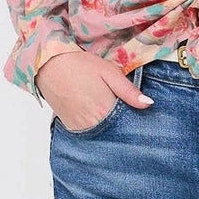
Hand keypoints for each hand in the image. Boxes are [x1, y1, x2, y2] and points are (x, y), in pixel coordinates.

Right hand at [36, 51, 152, 131]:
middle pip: (116, 131)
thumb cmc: (80, 65)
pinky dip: (95, 127)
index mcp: (106, 110)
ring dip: (109, 126)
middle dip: (122, 124)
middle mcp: (93, 124)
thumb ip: (129, 91)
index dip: (135, 119)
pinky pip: (89, 133)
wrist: (48, 65)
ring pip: (102, 133)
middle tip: (122, 108)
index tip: (139, 114)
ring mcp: (80, 128)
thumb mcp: (109, 72)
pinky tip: (96, 114)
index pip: (129, 124)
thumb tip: (149, 104)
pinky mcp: (71, 127)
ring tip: (107, 109)